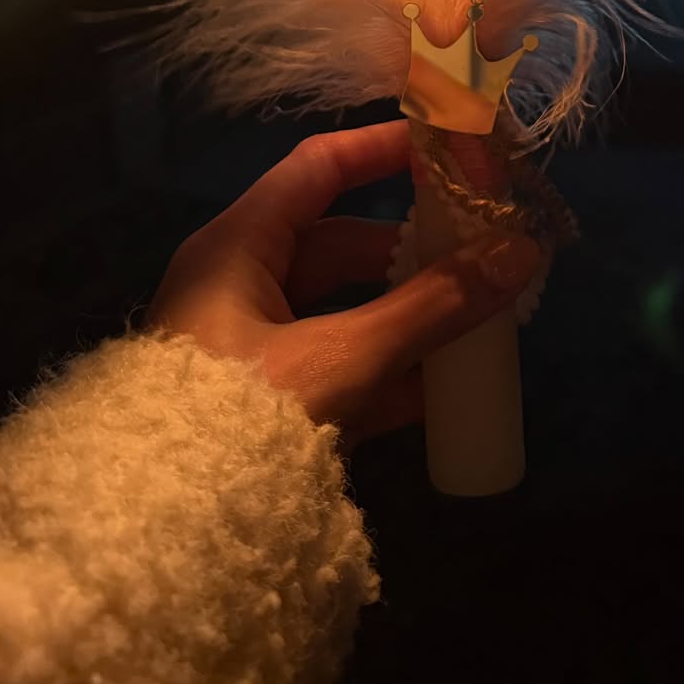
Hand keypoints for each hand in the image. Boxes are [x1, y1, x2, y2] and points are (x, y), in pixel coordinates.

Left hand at [148, 121, 539, 444]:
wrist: (161, 538)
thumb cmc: (240, 416)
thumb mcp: (344, 356)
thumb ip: (434, 307)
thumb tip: (521, 251)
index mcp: (238, 247)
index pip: (318, 167)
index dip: (384, 148)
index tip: (449, 145)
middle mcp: (238, 285)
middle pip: (339, 242)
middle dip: (411, 248)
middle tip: (479, 247)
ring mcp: (249, 347)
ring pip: (342, 309)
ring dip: (406, 314)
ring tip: (475, 316)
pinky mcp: (262, 405)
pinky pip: (336, 368)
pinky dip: (385, 371)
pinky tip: (441, 390)